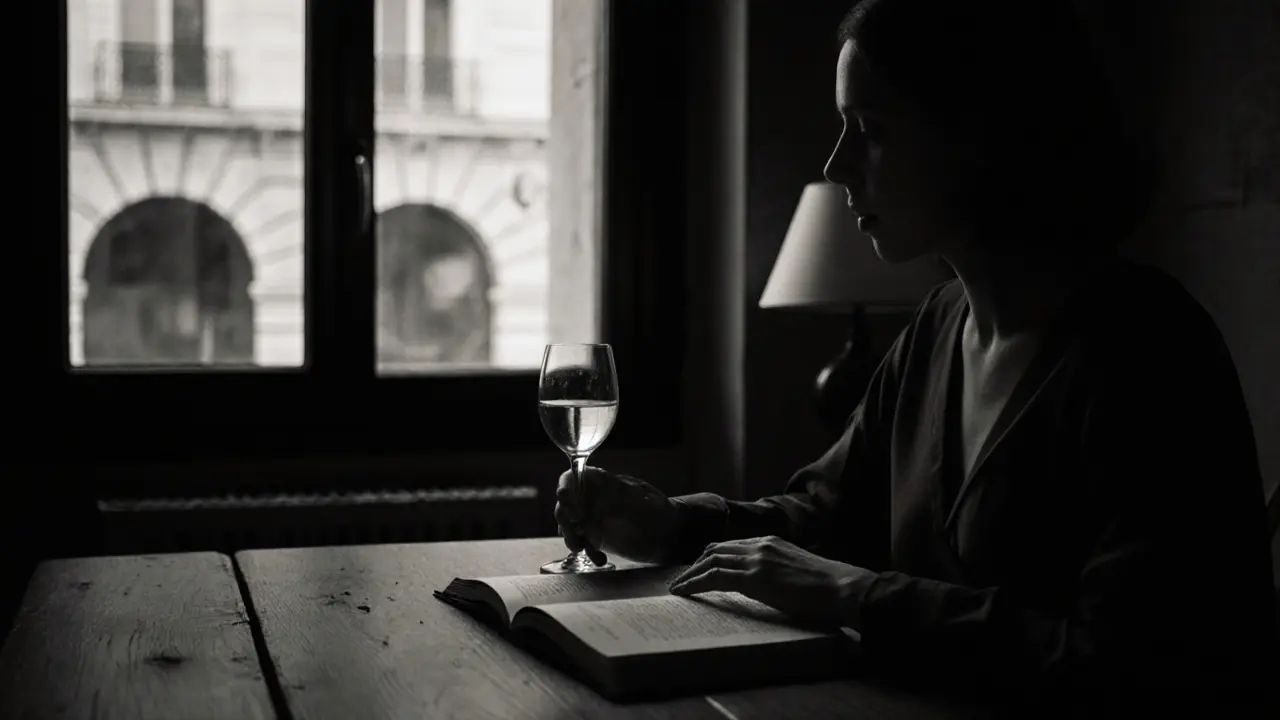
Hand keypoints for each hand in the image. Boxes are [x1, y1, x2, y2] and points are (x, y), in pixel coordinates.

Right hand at [555, 466, 681, 563]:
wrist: (671, 535)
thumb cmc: (658, 510)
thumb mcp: (638, 498)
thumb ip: (615, 492)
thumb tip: (596, 485)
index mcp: (600, 481)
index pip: (572, 479)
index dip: (565, 492)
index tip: (573, 511)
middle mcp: (591, 497)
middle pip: (565, 505)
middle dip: (566, 522)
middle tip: (578, 536)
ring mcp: (591, 518)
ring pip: (569, 526)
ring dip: (573, 539)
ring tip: (586, 549)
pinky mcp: (595, 538)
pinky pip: (581, 543)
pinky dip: (586, 551)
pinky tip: (599, 558)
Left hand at [668, 535, 871, 626]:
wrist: (840, 587)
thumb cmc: (826, 588)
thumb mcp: (797, 570)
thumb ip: (778, 570)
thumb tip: (768, 584)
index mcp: (770, 542)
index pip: (732, 545)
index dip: (712, 556)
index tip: (700, 568)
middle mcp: (759, 545)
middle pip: (716, 549)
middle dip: (696, 563)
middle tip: (682, 578)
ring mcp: (755, 559)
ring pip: (710, 561)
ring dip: (689, 574)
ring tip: (676, 587)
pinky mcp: (753, 577)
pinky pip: (714, 577)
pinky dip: (694, 582)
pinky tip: (683, 591)